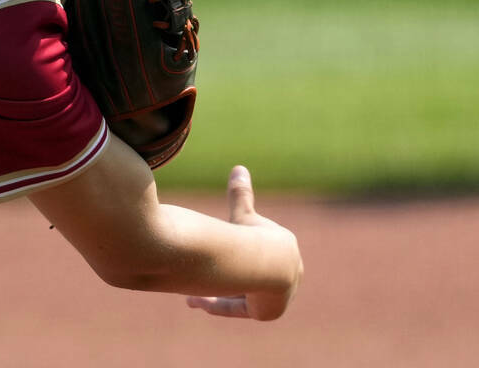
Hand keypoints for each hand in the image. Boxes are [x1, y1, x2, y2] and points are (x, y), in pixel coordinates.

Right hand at [185, 165, 302, 319]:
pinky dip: (219, 304)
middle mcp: (287, 278)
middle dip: (223, 282)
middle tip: (200, 280)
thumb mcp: (244, 215)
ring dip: (215, 296)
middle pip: (249, 280)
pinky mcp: (269, 311)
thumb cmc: (256, 236)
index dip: (236, 256)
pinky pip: (239, 308)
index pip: (259, 257)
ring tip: (191, 296)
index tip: (216, 256)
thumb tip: (238, 167)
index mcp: (286, 254)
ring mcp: (279, 297)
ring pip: (240, 296)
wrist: (271, 263)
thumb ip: (240, 195)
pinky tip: (197, 301)